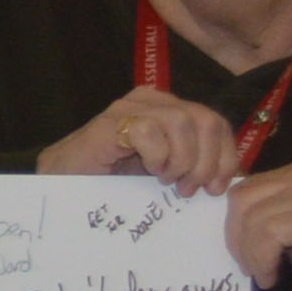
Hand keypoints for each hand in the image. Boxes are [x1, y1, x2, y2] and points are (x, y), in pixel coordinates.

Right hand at [36, 89, 246, 192]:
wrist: (60, 187)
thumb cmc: (110, 184)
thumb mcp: (162, 173)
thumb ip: (191, 167)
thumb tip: (231, 179)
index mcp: (169, 110)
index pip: (215, 122)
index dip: (225, 155)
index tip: (216, 188)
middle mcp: (153, 101)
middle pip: (206, 119)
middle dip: (207, 161)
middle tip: (190, 189)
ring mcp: (131, 108)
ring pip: (183, 122)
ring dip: (182, 160)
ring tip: (166, 181)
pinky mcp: (111, 122)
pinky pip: (150, 131)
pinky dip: (157, 155)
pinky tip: (148, 171)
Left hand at [225, 161, 291, 290]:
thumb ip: (267, 220)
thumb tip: (227, 222)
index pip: (243, 189)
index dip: (233, 226)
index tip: (244, 255)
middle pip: (241, 199)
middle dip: (236, 239)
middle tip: (251, 268)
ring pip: (253, 217)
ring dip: (250, 254)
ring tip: (266, 273)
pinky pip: (269, 232)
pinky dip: (263, 259)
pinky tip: (274, 275)